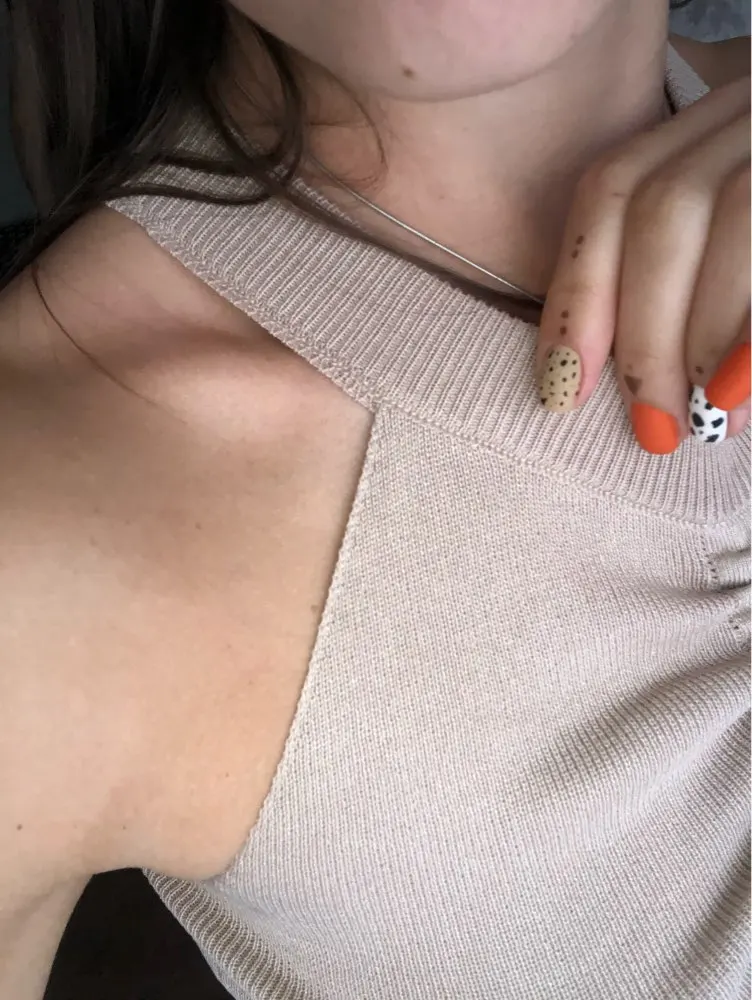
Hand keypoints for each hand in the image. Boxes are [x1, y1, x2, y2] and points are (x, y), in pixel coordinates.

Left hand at [536, 75, 749, 453]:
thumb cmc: (741, 279)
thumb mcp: (717, 252)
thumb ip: (674, 287)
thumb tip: (595, 377)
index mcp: (714, 122)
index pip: (612, 185)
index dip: (578, 294)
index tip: (561, 388)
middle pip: (662, 205)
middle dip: (642, 333)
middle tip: (652, 425)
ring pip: (731, 207)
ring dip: (700, 332)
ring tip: (705, 415)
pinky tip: (736, 388)